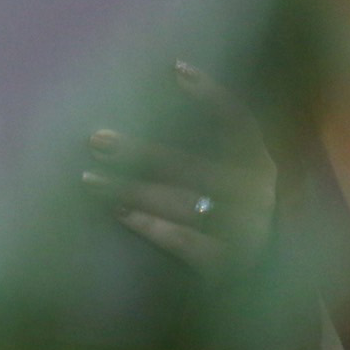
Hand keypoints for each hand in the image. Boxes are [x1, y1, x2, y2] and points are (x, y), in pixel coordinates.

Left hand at [81, 61, 276, 277]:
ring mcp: (246, 231)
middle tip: (96, 138)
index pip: (240, 123)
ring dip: (130, 190)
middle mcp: (258, 196)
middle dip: (140, 153)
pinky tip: (117, 213)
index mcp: (260, 165)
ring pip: (180, 204)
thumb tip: (162, 88)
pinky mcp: (228, 263)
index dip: (213, 95)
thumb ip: (206, 145)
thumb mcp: (229, 177)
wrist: (260, 282)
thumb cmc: (228, 213)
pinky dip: (147, 225)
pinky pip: (181, 240)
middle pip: (193, 167)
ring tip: (89, 178)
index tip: (177, 67)